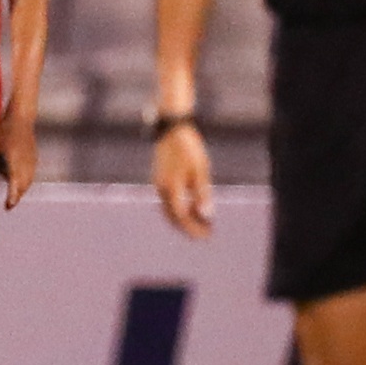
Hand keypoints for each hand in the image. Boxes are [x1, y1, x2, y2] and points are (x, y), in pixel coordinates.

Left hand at [0, 107, 37, 209]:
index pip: (14, 181)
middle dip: (17, 196)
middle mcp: (25, 161)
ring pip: (28, 181)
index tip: (9, 206)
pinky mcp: (34, 159)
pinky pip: (31, 175)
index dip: (12, 195)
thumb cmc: (4, 129)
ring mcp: (32, 160)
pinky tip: (19, 183)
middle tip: (9, 205)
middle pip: (23, 185)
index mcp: (14, 158)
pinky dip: (25, 182)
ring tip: (13, 197)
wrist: (21, 117)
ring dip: (21, 190)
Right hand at [152, 123, 213, 239]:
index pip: (181, 217)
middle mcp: (161, 188)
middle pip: (172, 217)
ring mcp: (158, 184)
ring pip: (168, 210)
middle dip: (189, 227)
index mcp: (171, 187)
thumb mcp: (201, 170)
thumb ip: (202, 194)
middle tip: (205, 233)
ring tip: (201, 222)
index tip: (207, 234)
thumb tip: (207, 215)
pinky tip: (192, 207)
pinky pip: (167, 201)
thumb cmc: (189, 149)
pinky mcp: (158, 179)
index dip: (194, 228)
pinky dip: (179, 209)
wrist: (172, 130)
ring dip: (183, 219)